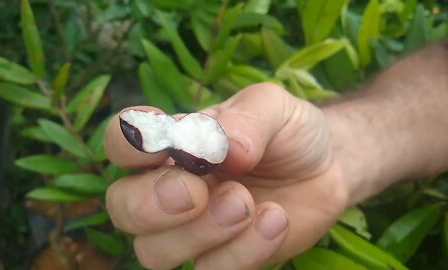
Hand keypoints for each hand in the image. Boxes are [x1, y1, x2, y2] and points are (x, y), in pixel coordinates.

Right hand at [104, 83, 349, 269]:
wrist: (325, 168)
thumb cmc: (287, 132)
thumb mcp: (273, 107)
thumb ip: (247, 118)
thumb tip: (224, 148)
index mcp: (173, 143)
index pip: (122, 143)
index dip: (128, 144)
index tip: (166, 142)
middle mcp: (172, 187)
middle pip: (122, 208)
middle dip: (152, 203)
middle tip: (198, 190)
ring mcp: (194, 229)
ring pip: (154, 251)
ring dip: (198, 232)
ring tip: (245, 203)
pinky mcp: (224, 259)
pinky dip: (240, 252)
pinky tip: (275, 219)